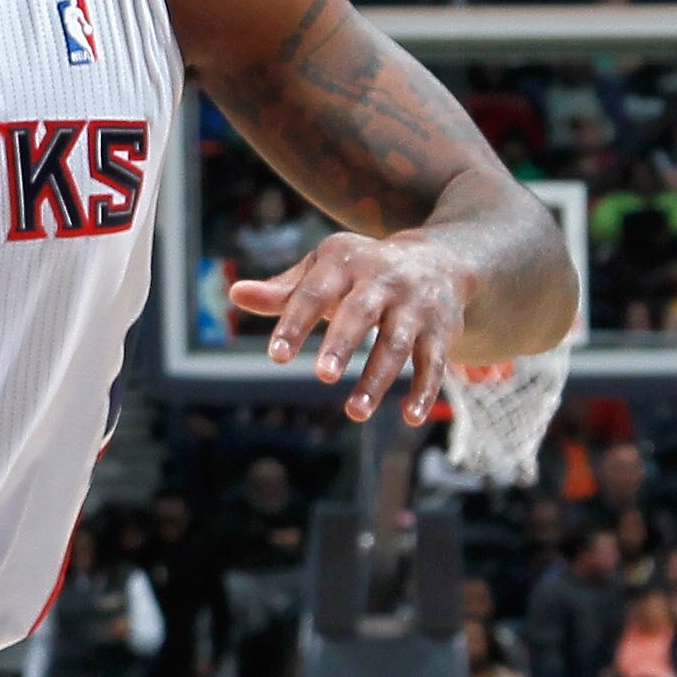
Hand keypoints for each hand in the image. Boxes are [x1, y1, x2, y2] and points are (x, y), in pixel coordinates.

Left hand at [228, 230, 476, 423]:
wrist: (437, 259)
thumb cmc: (361, 270)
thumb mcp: (322, 270)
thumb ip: (282, 290)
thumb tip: (235, 293)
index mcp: (344, 262)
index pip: (313, 293)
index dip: (295, 323)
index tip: (277, 356)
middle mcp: (382, 280)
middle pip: (360, 313)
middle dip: (342, 344)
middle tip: (323, 376)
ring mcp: (415, 306)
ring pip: (398, 343)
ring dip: (378, 378)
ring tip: (356, 412)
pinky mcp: (441, 331)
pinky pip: (434, 362)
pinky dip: (424, 390)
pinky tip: (409, 417)